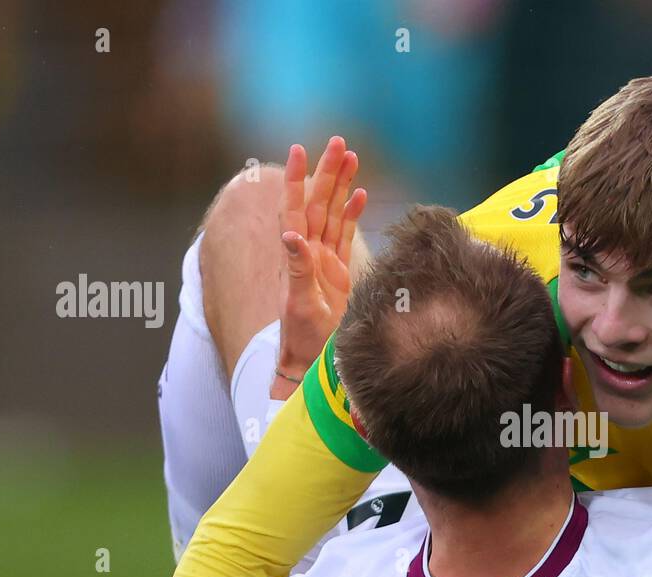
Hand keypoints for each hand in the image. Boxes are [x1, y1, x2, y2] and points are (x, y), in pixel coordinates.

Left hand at [272, 136, 367, 397]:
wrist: (314, 361)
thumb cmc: (303, 337)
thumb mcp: (299, 303)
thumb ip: (297, 269)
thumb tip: (290, 236)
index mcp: (297, 254)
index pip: (295, 208)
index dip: (297, 179)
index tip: (299, 150)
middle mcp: (309, 252)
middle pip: (318, 203)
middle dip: (327, 172)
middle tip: (337, 141)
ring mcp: (324, 261)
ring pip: (333, 214)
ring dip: (341, 186)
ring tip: (351, 156)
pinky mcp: (340, 273)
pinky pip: (346, 236)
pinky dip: (352, 215)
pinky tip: (360, 195)